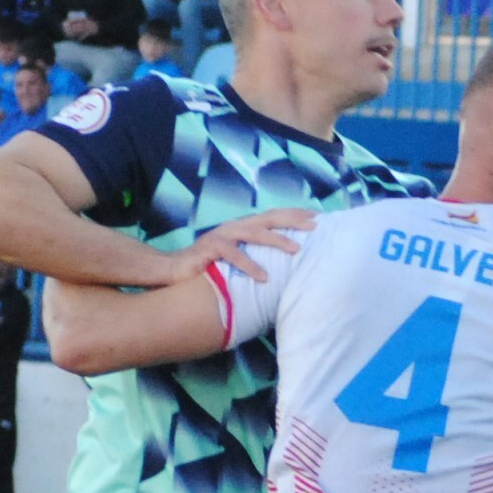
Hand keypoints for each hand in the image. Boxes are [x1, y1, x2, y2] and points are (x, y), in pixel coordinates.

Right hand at [191, 204, 314, 281]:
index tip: (317, 216)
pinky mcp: (211, 248)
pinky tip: (264, 277)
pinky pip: (233, 255)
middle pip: (269, 218)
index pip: (273, 216)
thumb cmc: (210, 265)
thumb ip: (256, 253)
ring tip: (297, 250)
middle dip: (293, 220)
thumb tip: (283, 261)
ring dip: (277, 240)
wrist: (175, 269)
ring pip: (255, 233)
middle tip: (315, 226)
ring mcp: (223, 235)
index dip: (294, 214)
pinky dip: (250, 266)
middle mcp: (235, 226)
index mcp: (243, 226)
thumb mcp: (237, 257)